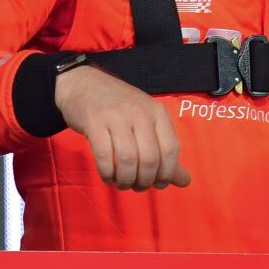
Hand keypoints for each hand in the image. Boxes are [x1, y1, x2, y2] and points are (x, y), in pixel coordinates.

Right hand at [54, 64, 190, 191]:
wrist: (83, 83)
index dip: (167, 174)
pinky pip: (104, 156)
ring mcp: (116, 116)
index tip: (158, 184)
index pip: (171, 150)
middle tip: (137, 186)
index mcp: (157, 112)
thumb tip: (185, 181)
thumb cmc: (118, 107)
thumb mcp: (147, 122)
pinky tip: (108, 176)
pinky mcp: (94, 122)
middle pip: (149, 158)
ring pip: (128, 159)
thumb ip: (165, 151)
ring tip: (122, 183)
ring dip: (126, 179)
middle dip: (144, 180)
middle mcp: (140, 112)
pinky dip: (107, 173)